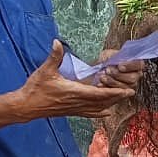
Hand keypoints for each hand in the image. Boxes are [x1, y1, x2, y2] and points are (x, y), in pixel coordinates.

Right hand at [16, 41, 136, 121]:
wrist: (26, 107)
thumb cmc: (36, 88)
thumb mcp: (45, 70)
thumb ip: (54, 56)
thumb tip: (57, 42)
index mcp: (75, 92)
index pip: (100, 94)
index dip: (115, 93)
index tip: (127, 91)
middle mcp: (78, 103)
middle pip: (103, 102)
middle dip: (117, 97)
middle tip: (131, 92)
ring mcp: (75, 109)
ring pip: (98, 108)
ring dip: (111, 103)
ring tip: (121, 99)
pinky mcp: (71, 112)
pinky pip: (89, 113)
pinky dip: (100, 111)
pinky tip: (106, 112)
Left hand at [96, 48, 143, 90]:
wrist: (99, 71)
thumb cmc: (106, 61)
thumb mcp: (108, 54)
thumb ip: (111, 56)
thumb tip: (110, 59)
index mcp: (135, 64)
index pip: (139, 64)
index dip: (129, 66)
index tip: (119, 66)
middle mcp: (136, 75)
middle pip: (132, 78)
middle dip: (118, 75)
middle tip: (108, 71)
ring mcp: (130, 86)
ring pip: (124, 87)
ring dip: (111, 82)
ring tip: (102, 77)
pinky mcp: (123, 93)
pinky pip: (118, 94)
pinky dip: (108, 88)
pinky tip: (101, 84)